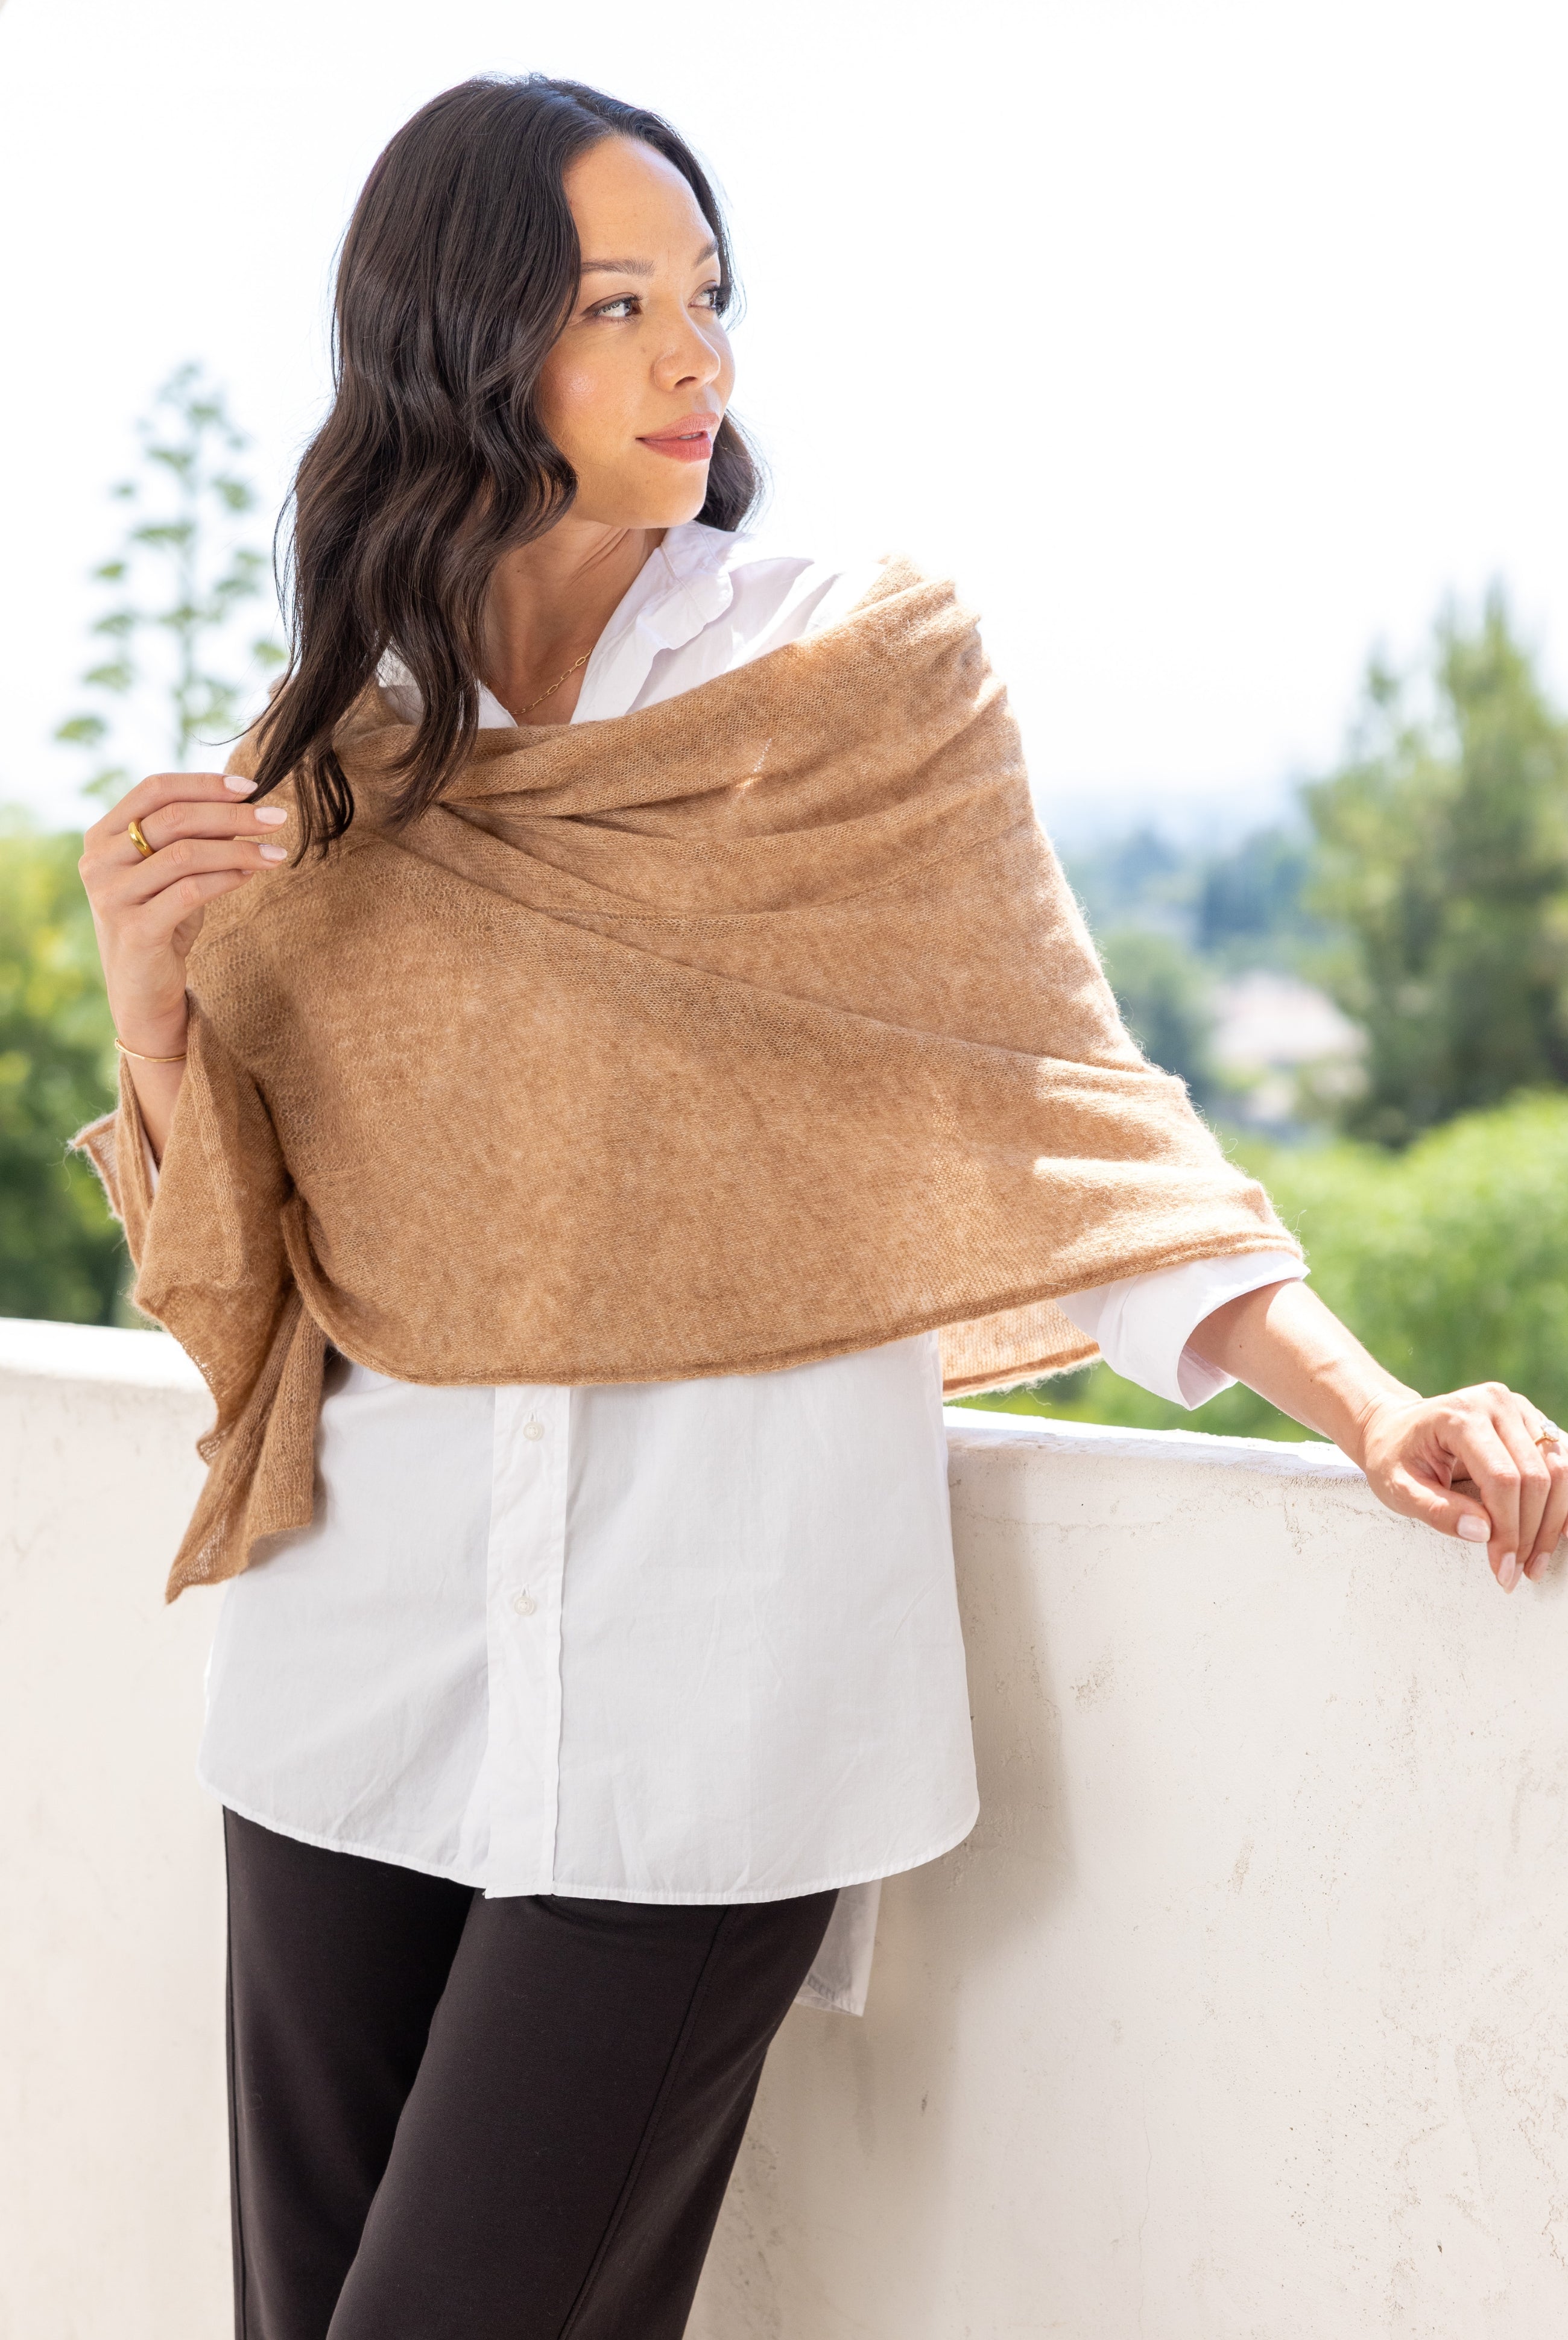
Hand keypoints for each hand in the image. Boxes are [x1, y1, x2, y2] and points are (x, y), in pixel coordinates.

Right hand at [79, 770, 289, 1055]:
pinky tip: (252, 875)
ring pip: (185, 854)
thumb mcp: (172, 873)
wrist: (143, 991)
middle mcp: (98, 862)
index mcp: (102, 836)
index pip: (154, 789)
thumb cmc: (162, 922)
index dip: (204, 783)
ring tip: (275, 853)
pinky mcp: (135, 930)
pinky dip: (227, 879)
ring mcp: (112, 897)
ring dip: (239, 850)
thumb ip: (193, 838)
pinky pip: (190, 891)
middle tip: (277, 819)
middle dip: (232, 815)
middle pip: (174, 818)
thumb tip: (244, 805)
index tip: (251, 787)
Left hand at [1354, 1384, 1567, 1592]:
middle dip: (1531, 1533)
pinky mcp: (1531, 1421)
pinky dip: (1561, 1502)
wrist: (1395, 1427)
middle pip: (1536, 1476)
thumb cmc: (1393, 1457)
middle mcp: (1495, 1404)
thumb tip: (1483, 1534)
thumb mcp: (1397, 1488)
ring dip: (1552, 1523)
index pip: (1502, 1479)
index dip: (1508, 1530)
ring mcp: (1518, 1409)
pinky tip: (1554, 1534)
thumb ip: (1436, 1510)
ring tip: (1533, 1563)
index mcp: (1460, 1416)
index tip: (1501, 1569)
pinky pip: (1560, 1463)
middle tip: (1516, 1573)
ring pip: (1559, 1470)